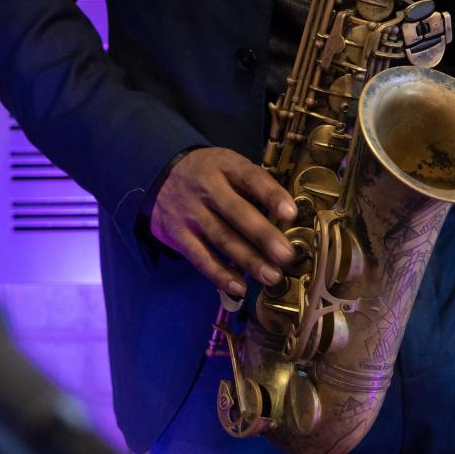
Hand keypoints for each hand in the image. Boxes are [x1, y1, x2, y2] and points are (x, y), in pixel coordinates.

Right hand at [149, 147, 296, 298]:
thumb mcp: (229, 166)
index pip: (251, 178)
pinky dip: (220, 274)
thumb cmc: (211, 174)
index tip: (291, 214)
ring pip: (222, 238)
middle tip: (287, 256)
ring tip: (272, 276)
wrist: (163, 176)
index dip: (271, 195)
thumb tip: (287, 218)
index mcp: (225, 166)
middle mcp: (207, 187)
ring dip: (249, 260)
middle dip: (263, 236)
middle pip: (237, 213)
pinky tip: (240, 287)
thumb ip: (253, 186)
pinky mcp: (178, 234)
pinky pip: (200, 257)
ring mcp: (190, 212)